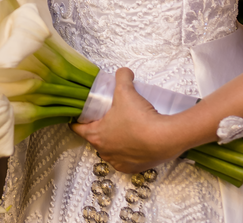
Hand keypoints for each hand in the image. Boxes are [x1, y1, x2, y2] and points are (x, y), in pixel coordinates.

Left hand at [69, 67, 183, 173]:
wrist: (165, 138)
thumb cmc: (140, 117)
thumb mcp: (126, 91)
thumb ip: (122, 77)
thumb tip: (123, 72)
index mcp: (96, 136)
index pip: (77, 129)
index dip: (77, 120)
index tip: (80, 115)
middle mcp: (105, 152)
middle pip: (96, 138)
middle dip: (100, 128)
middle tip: (108, 116)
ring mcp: (119, 162)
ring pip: (111, 150)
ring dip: (114, 141)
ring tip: (124, 128)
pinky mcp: (133, 169)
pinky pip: (126, 159)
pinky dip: (128, 152)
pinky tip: (135, 141)